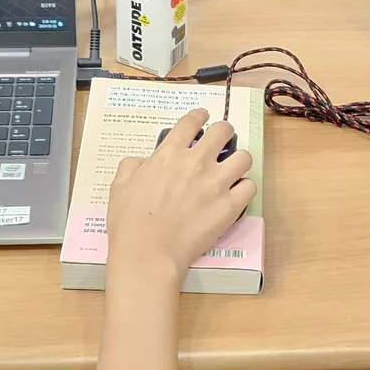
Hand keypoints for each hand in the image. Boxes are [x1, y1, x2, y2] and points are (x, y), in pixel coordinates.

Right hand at [106, 110, 255, 284]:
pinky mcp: (230, 206)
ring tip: (232, 169)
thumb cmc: (130, 223)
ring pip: (244, 157)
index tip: (203, 117)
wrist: (148, 253)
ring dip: (238, 160)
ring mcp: (216, 183)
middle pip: (223, 130)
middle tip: (221, 141)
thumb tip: (140, 162)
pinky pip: (249, 187)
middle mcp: (196, 163)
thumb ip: (131, 167)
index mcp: (169, 154)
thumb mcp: (120, 186)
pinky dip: (244, 188)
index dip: (199, 116)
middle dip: (224, 132)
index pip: (191, 121)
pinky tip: (236, 194)